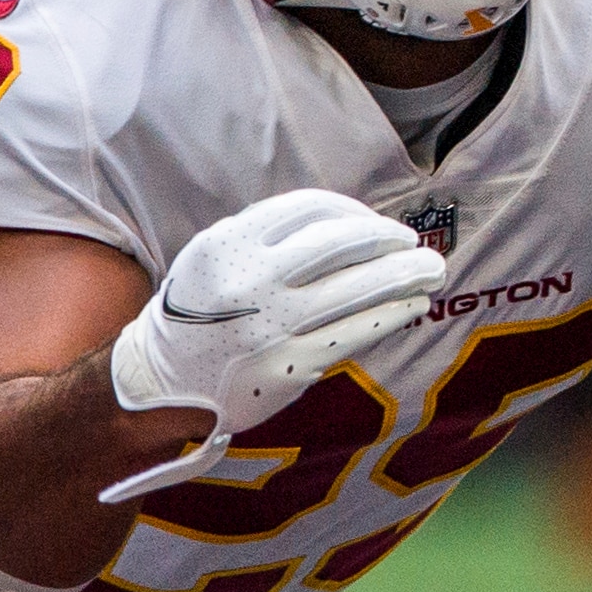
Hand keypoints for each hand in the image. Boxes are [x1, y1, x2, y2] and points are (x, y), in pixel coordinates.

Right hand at [100, 190, 442, 502]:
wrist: (159, 382)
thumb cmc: (200, 312)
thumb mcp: (216, 257)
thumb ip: (269, 237)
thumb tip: (351, 223)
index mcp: (228, 243)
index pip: (312, 209)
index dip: (356, 213)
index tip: (380, 224)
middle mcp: (249, 280)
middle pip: (341, 244)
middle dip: (389, 239)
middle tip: (417, 243)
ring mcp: (270, 324)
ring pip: (356, 290)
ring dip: (403, 275)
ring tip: (432, 271)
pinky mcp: (287, 364)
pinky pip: (353, 333)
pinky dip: (390, 314)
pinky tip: (411, 305)